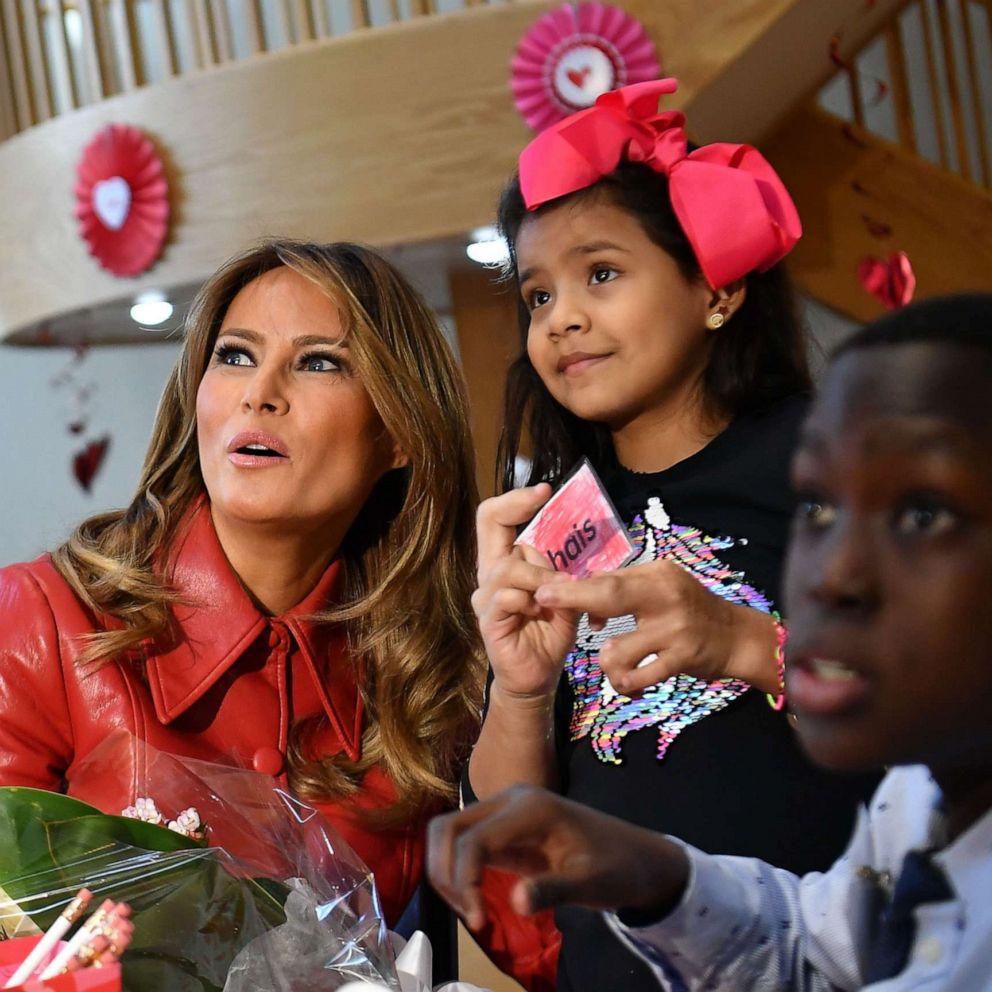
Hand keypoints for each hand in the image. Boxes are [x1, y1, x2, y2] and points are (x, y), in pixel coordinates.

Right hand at [427, 785, 687, 930]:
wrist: (638, 857)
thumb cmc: (618, 868)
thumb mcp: (592, 884)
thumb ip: (553, 890)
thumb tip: (516, 902)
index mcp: (530, 809)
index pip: (472, 840)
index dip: (464, 881)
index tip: (479, 922)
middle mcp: (510, 801)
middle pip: (449, 828)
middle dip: (446, 874)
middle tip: (470, 916)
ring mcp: (505, 811)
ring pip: (450, 831)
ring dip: (446, 871)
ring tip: (470, 909)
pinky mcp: (504, 827)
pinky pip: (464, 841)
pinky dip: (458, 869)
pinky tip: (475, 898)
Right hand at [473, 486, 578, 699]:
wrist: (537, 675)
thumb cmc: (549, 633)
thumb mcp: (565, 597)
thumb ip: (563, 575)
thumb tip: (567, 560)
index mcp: (507, 562)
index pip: (496, 518)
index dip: (515, 499)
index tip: (543, 489)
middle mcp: (490, 572)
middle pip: (489, 522)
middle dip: (516, 507)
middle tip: (542, 500)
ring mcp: (485, 595)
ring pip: (510, 566)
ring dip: (540, 578)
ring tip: (552, 598)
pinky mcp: (487, 618)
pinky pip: (507, 596)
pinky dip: (529, 602)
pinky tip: (538, 614)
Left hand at [533, 559, 780, 695]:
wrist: (735, 636)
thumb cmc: (688, 609)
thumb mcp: (661, 588)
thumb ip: (625, 592)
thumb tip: (587, 609)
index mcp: (658, 575)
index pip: (609, 579)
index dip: (574, 587)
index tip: (544, 588)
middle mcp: (666, 596)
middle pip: (609, 596)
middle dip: (573, 599)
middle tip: (544, 601)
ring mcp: (675, 628)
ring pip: (618, 649)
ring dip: (607, 663)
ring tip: (615, 666)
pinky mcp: (683, 657)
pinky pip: (640, 676)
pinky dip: (627, 683)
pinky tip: (629, 683)